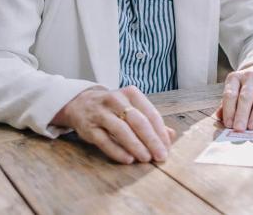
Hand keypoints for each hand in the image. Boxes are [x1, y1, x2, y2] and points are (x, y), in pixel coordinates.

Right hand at [51, 86, 175, 164]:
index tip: (167, 148)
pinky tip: (128, 159)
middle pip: (138, 121)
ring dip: (136, 146)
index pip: (151, 113)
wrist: (80, 103)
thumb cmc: (114, 108)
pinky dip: (117, 151)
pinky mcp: (88, 127)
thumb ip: (151, 121)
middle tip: (160, 156)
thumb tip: (171, 136)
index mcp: (131, 94)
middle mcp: (116, 100)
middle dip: (151, 140)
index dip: (160, 132)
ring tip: (146, 158)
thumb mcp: (133, 108)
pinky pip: (104, 140)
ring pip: (121, 130)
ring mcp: (100, 113)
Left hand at [217, 62, 252, 130]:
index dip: (229, 110)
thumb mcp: (233, 91)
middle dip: (242, 114)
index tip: (229, 124)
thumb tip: (219, 118)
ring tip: (252, 127)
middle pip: (246, 96)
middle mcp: (249, 77)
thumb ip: (226, 105)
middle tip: (239, 128)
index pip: (230, 94)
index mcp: (234, 78)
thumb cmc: (244, 88)